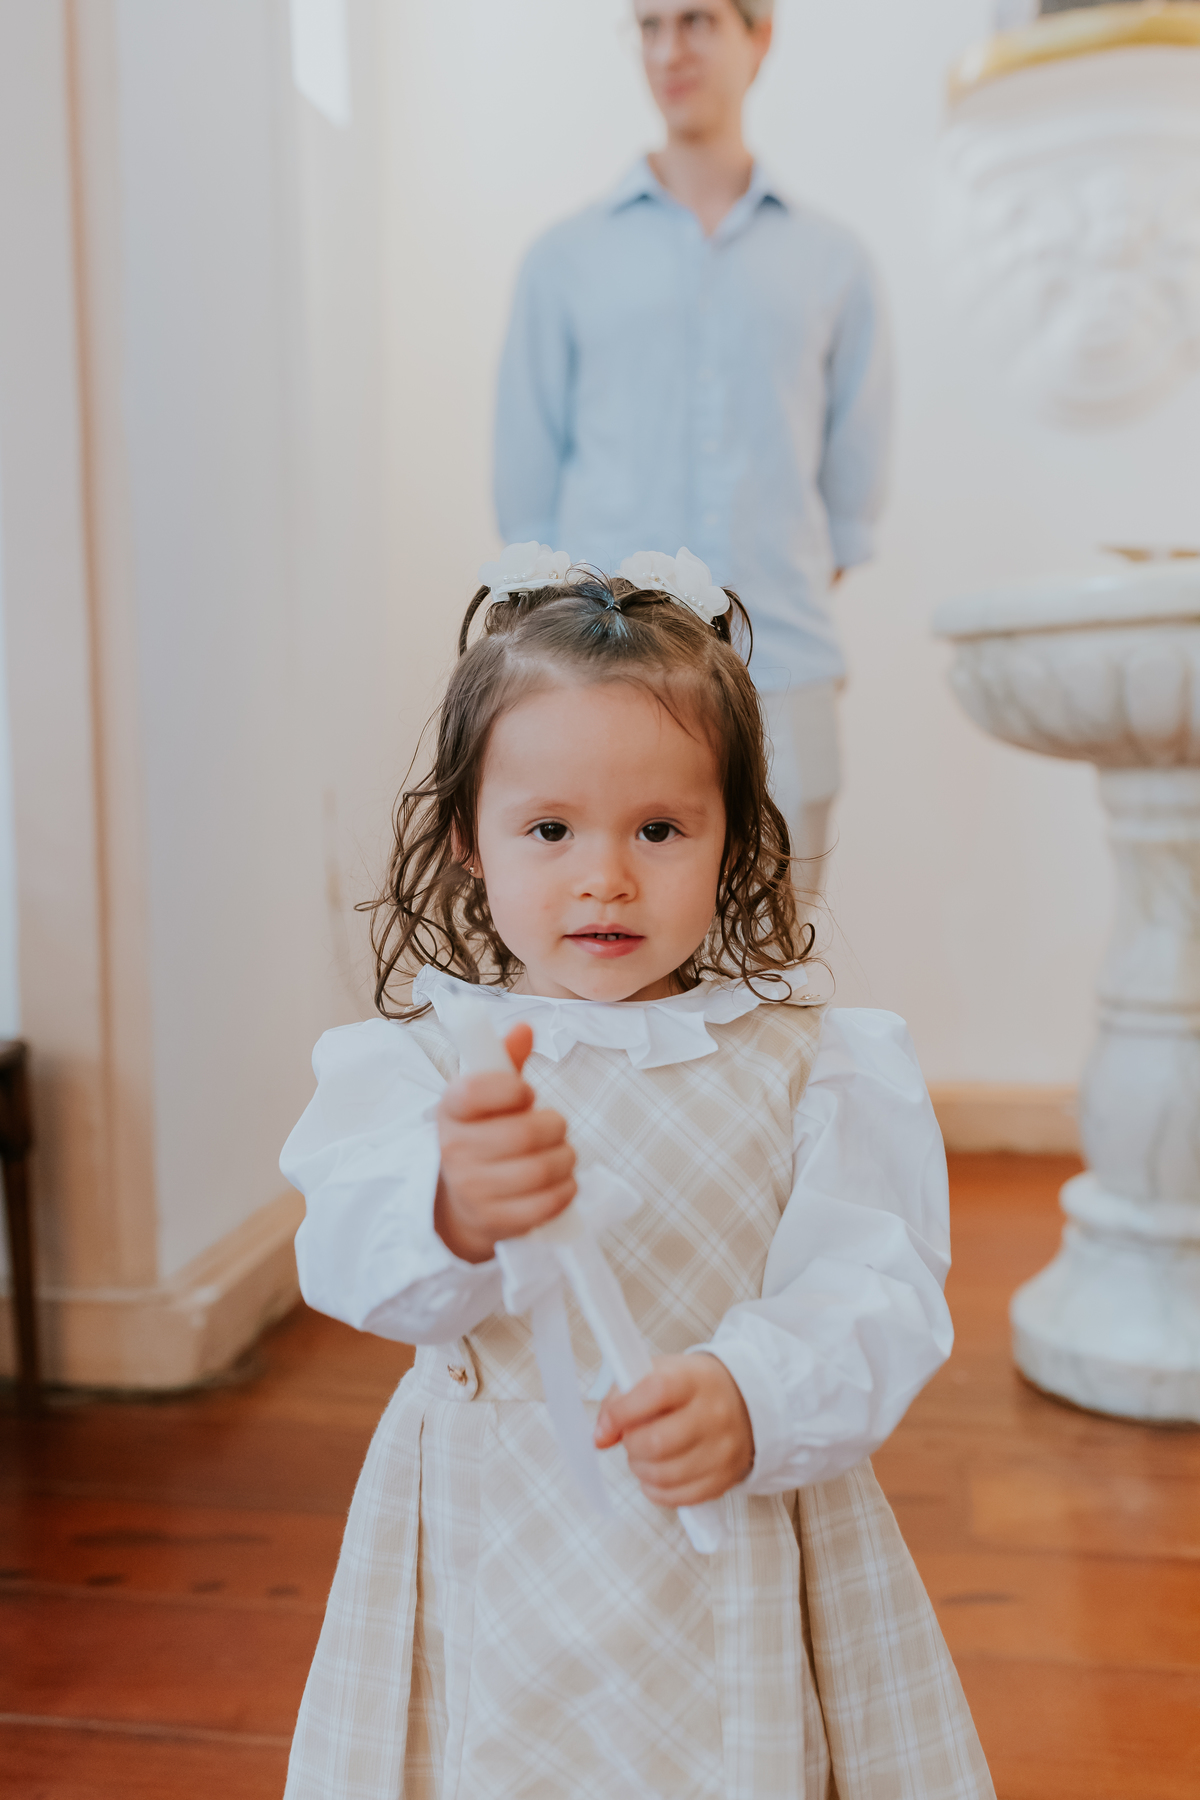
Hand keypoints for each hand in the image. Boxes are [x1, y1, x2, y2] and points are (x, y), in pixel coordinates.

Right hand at [434, 1024, 575, 1263]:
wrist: (461, 1199)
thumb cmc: (482, 1135)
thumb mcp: (485, 1096)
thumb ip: (505, 1060)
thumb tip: (525, 1027)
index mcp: (450, 1110)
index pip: (478, 1090)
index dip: (513, 1088)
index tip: (525, 1093)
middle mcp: (454, 1151)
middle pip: (525, 1132)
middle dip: (554, 1126)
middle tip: (554, 1127)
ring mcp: (474, 1190)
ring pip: (542, 1168)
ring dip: (565, 1157)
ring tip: (560, 1153)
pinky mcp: (498, 1222)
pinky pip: (548, 1203)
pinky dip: (566, 1188)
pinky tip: (559, 1180)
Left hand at [593, 1353, 753, 1506]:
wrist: (743, 1402)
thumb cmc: (691, 1388)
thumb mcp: (659, 1372)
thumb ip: (621, 1396)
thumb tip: (601, 1436)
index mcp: (694, 1380)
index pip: (655, 1392)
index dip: (621, 1412)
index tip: (606, 1425)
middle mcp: (713, 1414)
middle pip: (656, 1442)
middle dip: (630, 1444)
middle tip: (630, 1437)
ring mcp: (721, 1450)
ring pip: (663, 1475)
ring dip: (640, 1468)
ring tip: (643, 1454)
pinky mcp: (723, 1480)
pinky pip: (676, 1497)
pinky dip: (656, 1489)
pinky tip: (657, 1471)